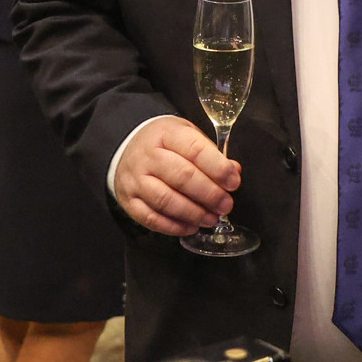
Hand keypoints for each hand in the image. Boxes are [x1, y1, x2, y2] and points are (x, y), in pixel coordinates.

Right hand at [114, 117, 240, 236]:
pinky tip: (191, 227)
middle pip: (181, 176)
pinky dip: (174, 226)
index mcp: (166, 134)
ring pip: (165, 200)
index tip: (233, 181)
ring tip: (211, 218)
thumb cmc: (164, 144)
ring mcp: (135, 179)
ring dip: (193, 213)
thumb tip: (233, 171)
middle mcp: (147, 156)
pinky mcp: (129, 201)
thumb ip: (211, 153)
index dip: (217, 168)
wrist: (128, 147)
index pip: (194, 149)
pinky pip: (151, 218)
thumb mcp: (188, 136)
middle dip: (209, 194)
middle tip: (226, 205)